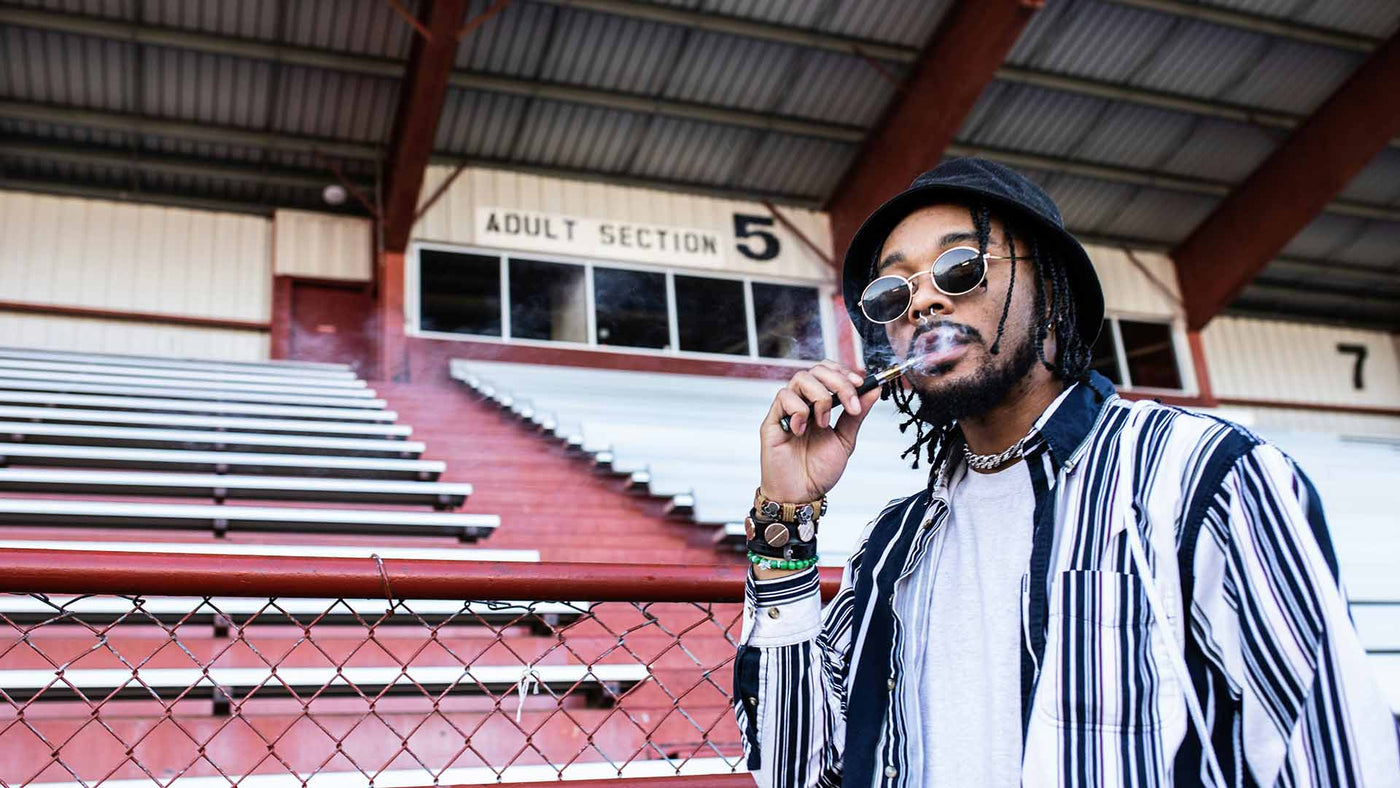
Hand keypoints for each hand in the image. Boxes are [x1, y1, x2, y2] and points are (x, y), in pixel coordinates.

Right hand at [759, 360, 882, 503]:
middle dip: (838, 382)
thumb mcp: (845, 440)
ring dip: (820, 397)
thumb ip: (857, 415)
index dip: (845, 372)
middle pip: (817, 370)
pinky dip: (799, 410)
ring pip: (800, 379)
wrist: (801, 494)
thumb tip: (874, 389)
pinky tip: (801, 431)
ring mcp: (787, 410)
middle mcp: (804, 403)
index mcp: (821, 405)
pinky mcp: (772, 420)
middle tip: (850, 405)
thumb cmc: (819, 471)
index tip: (861, 383)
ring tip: (823, 422)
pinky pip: (783, 397)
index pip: (829, 372)